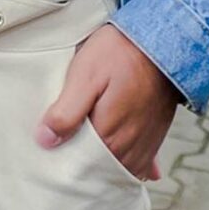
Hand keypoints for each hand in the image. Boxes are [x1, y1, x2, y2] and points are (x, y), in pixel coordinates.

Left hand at [37, 25, 179, 181]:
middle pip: (103, 171)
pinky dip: (134, 165)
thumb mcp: (84, 76)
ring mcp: (146, 139)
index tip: (50, 163)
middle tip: (65, 166)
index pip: (83, 168)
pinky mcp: (156, 130)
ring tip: (88, 167)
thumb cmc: (119, 53)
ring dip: (107, 169)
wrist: (163, 37)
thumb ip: (66, 111)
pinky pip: (144, 160)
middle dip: (85, 171)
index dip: (65, 167)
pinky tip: (127, 165)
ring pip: (124, 168)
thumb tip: (45, 140)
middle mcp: (130, 144)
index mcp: (109, 134)